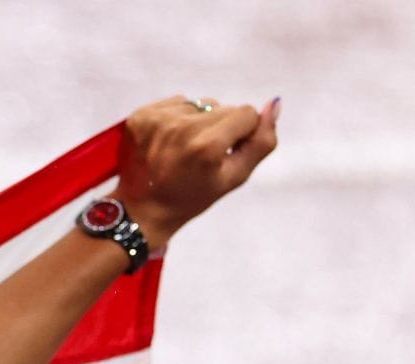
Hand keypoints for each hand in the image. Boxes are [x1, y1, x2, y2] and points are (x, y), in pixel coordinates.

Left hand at [112, 94, 280, 247]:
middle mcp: (181, 128)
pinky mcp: (140, 116)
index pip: (246, 113)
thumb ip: (261, 142)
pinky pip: (176, 103)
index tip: (223, 153)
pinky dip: (177, 118)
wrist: (141, 210)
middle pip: (223, 107)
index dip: (241, 133)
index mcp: (207, 146)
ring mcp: (157, 121)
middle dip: (220, 128)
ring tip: (183, 149)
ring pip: (200, 104)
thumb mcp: (234, 177)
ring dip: (198, 122)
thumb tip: (274, 103)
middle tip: (200, 156)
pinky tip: (168, 142)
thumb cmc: (192, 197)